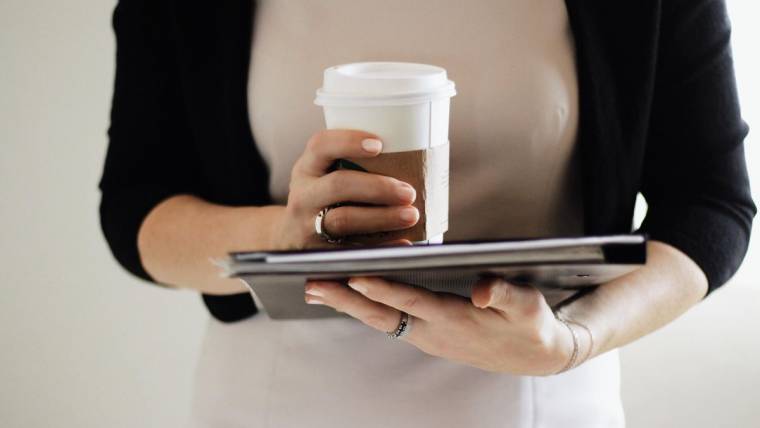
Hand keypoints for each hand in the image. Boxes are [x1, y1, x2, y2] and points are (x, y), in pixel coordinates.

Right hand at [272, 129, 418, 249]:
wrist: (288, 237)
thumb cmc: (321, 198)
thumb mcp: (322, 175)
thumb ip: (352, 164)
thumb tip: (414, 155)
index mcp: (307, 168)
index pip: (321, 145)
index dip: (349, 142)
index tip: (379, 144)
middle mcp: (304, 195)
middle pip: (338, 186)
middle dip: (377, 187)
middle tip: (408, 192)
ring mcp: (308, 225)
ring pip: (343, 220)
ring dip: (382, 217)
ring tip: (410, 215)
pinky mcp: (320, 251)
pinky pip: (351, 250)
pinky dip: (381, 246)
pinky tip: (403, 242)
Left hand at [303, 276, 575, 375]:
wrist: (534, 357)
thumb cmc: (530, 325)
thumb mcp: (528, 306)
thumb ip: (505, 294)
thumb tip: (481, 291)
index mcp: (455, 320)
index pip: (412, 300)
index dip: (383, 287)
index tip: (353, 275)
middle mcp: (433, 332)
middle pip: (381, 314)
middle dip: (345, 299)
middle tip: (311, 284)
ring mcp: (426, 337)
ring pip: (379, 319)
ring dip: (347, 304)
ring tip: (315, 287)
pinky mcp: (426, 335)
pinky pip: (388, 321)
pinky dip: (363, 307)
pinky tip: (346, 295)